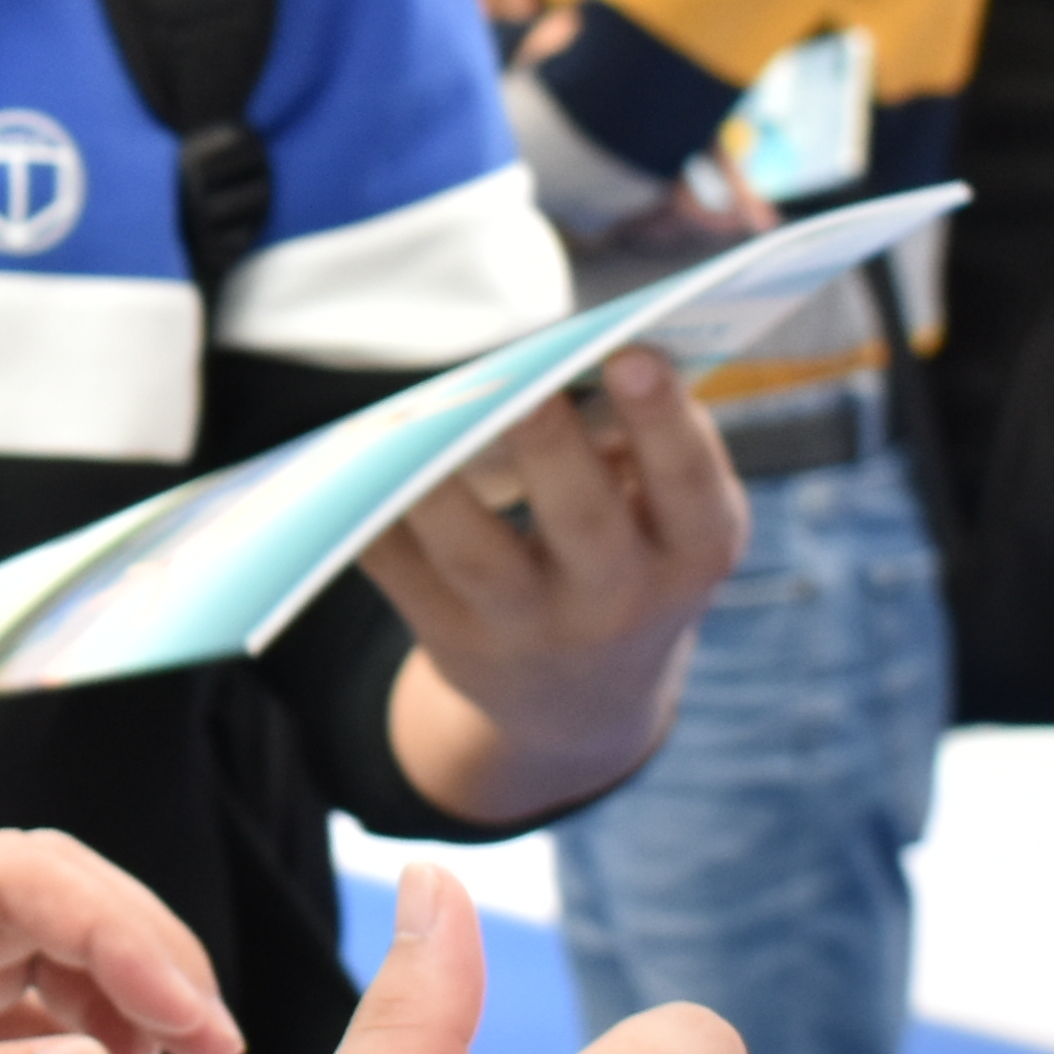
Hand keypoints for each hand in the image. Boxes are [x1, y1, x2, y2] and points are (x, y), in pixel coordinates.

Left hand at [361, 348, 746, 825]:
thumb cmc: (627, 558)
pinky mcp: (455, 641)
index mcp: (693, 550)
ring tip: (419, 418)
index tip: (634, 353)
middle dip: (551, 448)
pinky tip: (360, 462)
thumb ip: (636, 445)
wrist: (581, 699)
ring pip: (477, 558)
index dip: (664, 422)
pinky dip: (377, 518)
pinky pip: (403, 573)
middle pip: (583, 524)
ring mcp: (532, 629)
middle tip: (527, 381)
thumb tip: (557, 358)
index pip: (688, 486)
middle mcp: (619, 600)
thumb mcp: (668, 518)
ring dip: (441, 491)